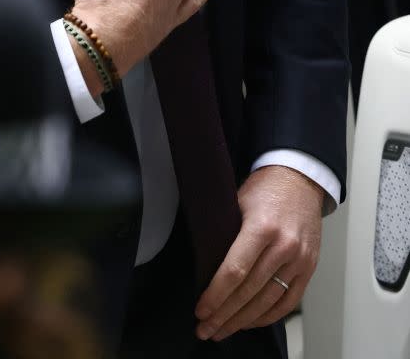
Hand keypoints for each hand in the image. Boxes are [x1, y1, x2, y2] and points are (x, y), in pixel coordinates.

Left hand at [195, 166, 323, 341]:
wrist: (299, 178)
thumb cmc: (264, 188)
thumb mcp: (236, 202)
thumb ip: (224, 234)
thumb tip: (201, 266)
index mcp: (262, 227)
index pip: (235, 271)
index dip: (215, 295)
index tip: (200, 310)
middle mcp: (284, 246)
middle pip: (249, 292)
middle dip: (224, 315)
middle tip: (204, 329)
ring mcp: (300, 260)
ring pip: (268, 302)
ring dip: (242, 321)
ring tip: (222, 331)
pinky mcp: (309, 268)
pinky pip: (288, 302)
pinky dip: (267, 316)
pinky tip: (248, 322)